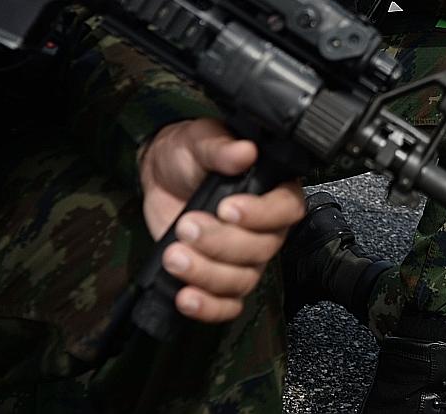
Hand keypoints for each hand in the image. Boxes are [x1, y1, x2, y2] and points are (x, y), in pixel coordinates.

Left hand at [139, 118, 306, 322]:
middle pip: (261, 250)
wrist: (159, 177)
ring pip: (242, 280)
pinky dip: (208, 306)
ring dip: (206, 273)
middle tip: (187, 225)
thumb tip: (244, 151)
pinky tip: (185, 296)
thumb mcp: (199, 140)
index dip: (262, 214)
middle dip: (221, 243)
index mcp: (271, 189)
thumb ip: (220, 147)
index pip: (286, 209)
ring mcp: (242, 257)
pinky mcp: (219, 278)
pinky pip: (227, 305)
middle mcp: (264, 227)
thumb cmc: (187, 154)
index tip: (227, 208)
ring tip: (174, 255)